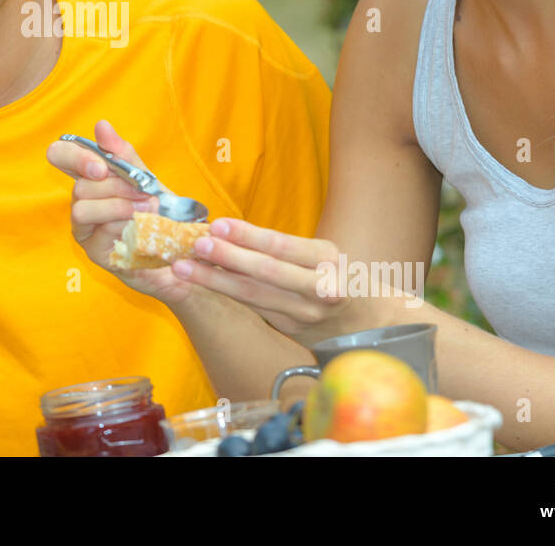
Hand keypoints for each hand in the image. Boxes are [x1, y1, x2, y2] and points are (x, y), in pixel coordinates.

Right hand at [45, 119, 198, 306]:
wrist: (177, 245)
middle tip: (145, 191)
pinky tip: (142, 227)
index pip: (60, 155)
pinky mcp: (93, 250)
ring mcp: (84, 227)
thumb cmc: (157, 209)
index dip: (74, 157)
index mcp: (89, 177)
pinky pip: (98, 232)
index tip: (102, 167)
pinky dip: (123, 226)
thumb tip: (101, 125)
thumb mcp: (144, 177)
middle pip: (79, 185)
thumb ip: (122, 155)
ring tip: (148, 209)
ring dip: (118, 206)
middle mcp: (81, 200)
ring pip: (82, 209)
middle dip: (115, 186)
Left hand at [173, 218, 390, 343]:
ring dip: (216, 281)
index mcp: (327, 261)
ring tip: (185, 268)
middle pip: (266, 274)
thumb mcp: (322, 255)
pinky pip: (255, 308)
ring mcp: (305, 315)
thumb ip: (284, 248)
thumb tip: (227, 231)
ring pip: (255, 297)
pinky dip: (227, 295)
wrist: (369, 322)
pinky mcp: (292, 330)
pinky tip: (204, 282)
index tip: (218, 224)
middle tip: (196, 245)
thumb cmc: (337, 276)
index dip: (248, 236)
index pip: (282, 247)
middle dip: (227, 259)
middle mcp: (319, 289)